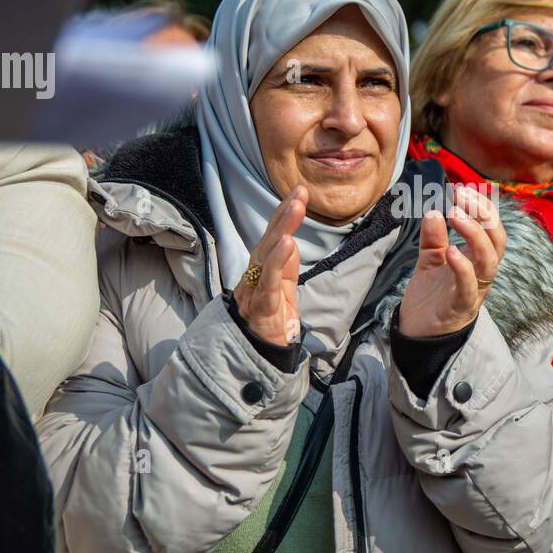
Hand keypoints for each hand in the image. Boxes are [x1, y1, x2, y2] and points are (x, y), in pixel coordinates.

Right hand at [233, 186, 304, 345]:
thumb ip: (287, 268)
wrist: (260, 359)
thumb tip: (291, 241)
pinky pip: (268, 283)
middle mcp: (253, 278)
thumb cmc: (271, 324)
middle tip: (299, 192)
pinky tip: (287, 244)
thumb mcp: (284, 292)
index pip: (272, 239)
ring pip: (266, 257)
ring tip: (295, 208)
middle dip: (283, 216)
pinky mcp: (261, 309)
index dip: (283, 215)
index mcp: (261, 273)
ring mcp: (254, 292)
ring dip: (281, 230)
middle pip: (267, 242)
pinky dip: (277, 263)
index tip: (299, 193)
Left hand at [398, 184, 505, 337]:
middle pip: (497, 241)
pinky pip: (468, 287)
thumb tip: (432, 212)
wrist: (416, 332)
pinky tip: (451, 251)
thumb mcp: (429, 260)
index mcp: (476, 259)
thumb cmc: (429, 296)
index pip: (490, 229)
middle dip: (484, 215)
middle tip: (462, 196)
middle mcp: (481, 273)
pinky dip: (462, 267)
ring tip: (454, 214)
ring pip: (488, 261)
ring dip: (473, 234)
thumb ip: (432, 239)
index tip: (462, 189)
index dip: (482, 207)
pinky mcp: (460, 307)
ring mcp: (473, 290)